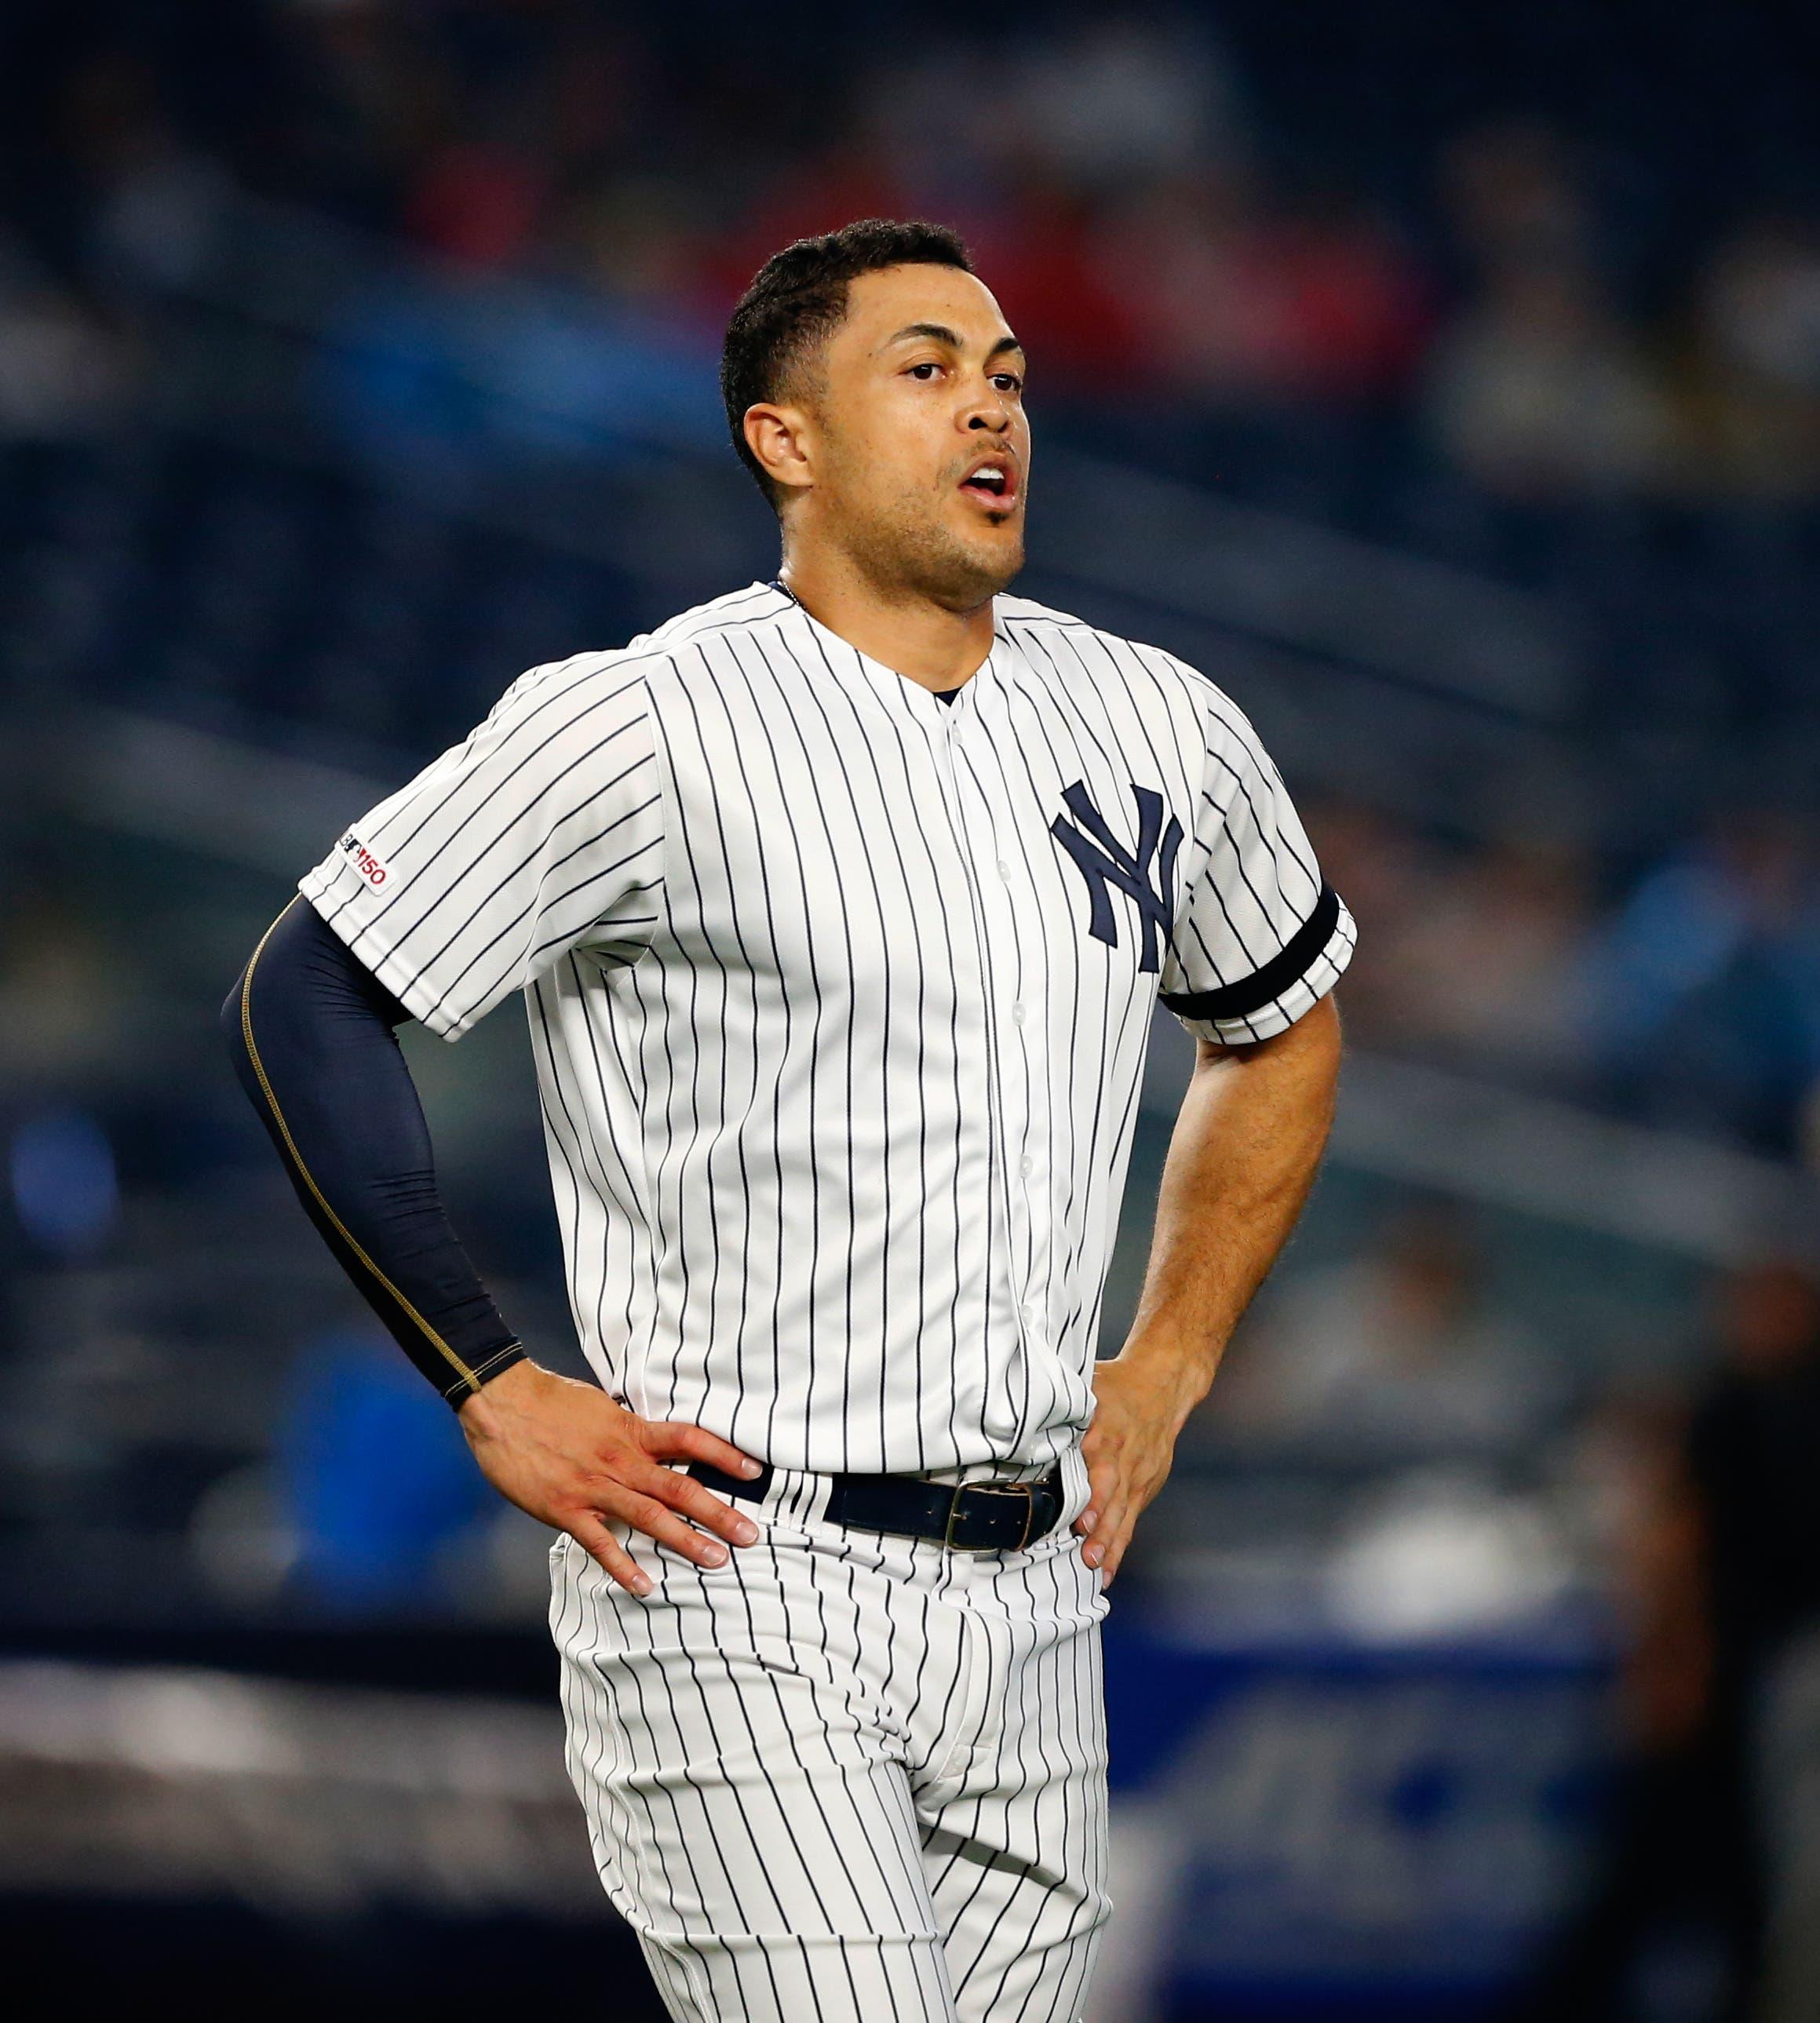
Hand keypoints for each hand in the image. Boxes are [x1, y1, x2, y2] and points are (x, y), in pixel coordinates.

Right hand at [459, 1360, 762, 1595]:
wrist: (502, 1403)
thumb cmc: (551, 1401)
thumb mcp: (601, 1408)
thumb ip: (629, 1430)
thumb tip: (653, 1442)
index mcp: (631, 1432)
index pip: (690, 1440)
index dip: (725, 1455)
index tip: (755, 1470)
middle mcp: (621, 1461)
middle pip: (680, 1488)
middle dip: (719, 1513)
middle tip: (751, 1535)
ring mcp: (594, 1487)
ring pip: (650, 1518)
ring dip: (686, 1541)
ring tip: (717, 1561)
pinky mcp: (565, 1509)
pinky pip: (601, 1543)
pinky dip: (623, 1566)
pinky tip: (645, 1586)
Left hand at [1072, 1350, 1198, 1585]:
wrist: (1162, 1386)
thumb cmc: (1115, 1387)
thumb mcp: (1087, 1384)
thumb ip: (1056, 1404)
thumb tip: (1011, 1414)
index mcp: (1105, 1429)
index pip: (1099, 1462)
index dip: (1091, 1491)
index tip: (1078, 1516)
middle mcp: (1123, 1456)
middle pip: (1113, 1494)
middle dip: (1100, 1523)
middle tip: (1085, 1550)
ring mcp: (1137, 1475)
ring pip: (1123, 1513)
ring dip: (1109, 1542)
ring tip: (1095, 1569)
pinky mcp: (1145, 1488)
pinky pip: (1131, 1520)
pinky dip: (1119, 1546)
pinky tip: (1106, 1572)